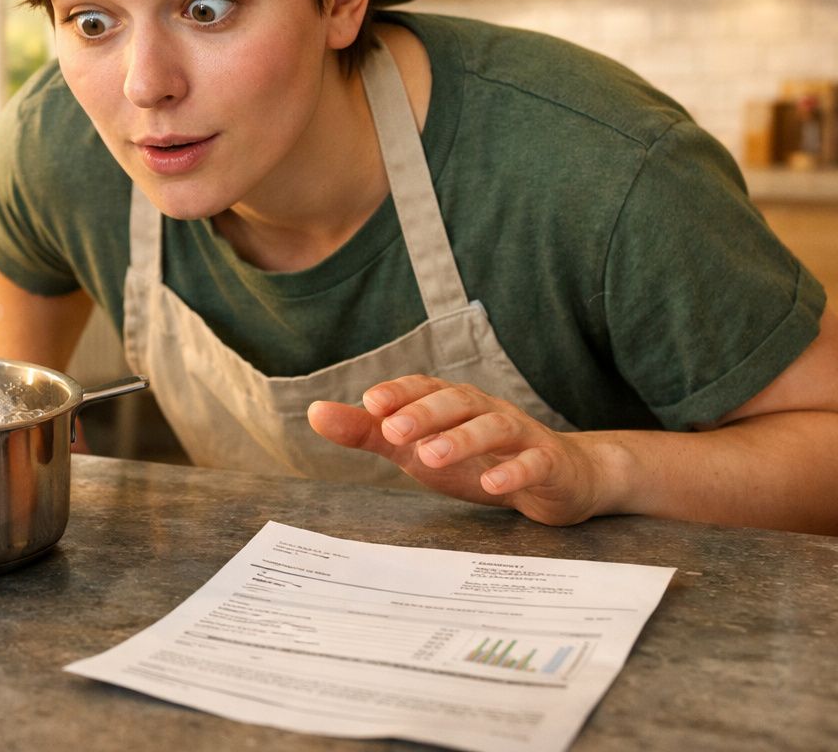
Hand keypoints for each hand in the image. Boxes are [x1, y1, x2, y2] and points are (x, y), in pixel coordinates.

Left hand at [307, 375, 616, 525]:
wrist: (557, 480)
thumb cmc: (476, 459)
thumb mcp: (416, 447)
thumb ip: (368, 433)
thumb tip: (314, 412)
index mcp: (452, 404)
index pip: (423, 387)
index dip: (400, 392)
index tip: (370, 403)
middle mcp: (486, 410)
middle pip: (457, 401)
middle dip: (424, 413)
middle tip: (392, 430)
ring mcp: (521, 434)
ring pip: (494, 426)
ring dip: (462, 439)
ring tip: (430, 456)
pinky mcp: (548, 463)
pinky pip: (534, 462)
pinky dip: (513, 471)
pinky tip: (491, 484)